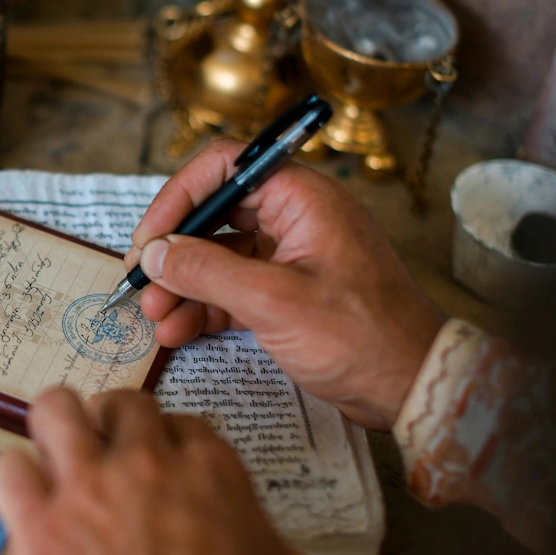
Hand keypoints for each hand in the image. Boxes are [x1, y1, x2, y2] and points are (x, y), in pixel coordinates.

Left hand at [0, 387, 336, 554]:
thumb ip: (282, 549)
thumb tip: (271, 550)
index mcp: (210, 471)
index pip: (181, 421)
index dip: (169, 441)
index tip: (163, 464)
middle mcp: (145, 464)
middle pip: (120, 403)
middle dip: (115, 424)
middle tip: (110, 454)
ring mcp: (87, 489)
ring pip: (55, 410)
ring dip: (58, 428)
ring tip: (60, 454)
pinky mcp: (40, 527)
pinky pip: (7, 470)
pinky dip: (14, 480)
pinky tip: (26, 502)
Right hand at [124, 142, 444, 429]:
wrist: (413, 387)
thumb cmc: (362, 336)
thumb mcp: (273, 302)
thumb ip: (207, 272)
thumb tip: (156, 254)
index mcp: (302, 198)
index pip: (225, 166)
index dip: (179, 196)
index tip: (150, 237)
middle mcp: (296, 218)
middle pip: (216, 214)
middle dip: (175, 250)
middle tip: (142, 282)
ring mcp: (292, 258)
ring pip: (220, 257)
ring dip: (183, 284)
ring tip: (155, 318)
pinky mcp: (289, 295)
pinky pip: (234, 289)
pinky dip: (204, 307)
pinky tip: (178, 331)